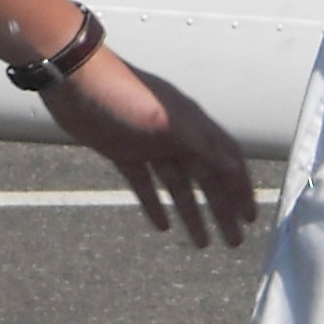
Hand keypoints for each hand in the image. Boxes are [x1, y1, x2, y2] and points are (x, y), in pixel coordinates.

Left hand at [42, 52, 257, 247]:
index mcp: (192, 126)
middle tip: (233, 242)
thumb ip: (202, 143)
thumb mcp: (166, 119)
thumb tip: (234, 168)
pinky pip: (145, 184)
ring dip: (192, 213)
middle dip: (222, 210)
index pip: (227, 161)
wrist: (73, 79)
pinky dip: (155, 204)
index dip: (241, 190)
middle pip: (206, 180)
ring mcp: (149, 145)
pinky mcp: (123, 152)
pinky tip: (163, 226)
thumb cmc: (122, 92)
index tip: (250, 218)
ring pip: (178, 186)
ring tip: (203, 243)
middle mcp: (175, 137)